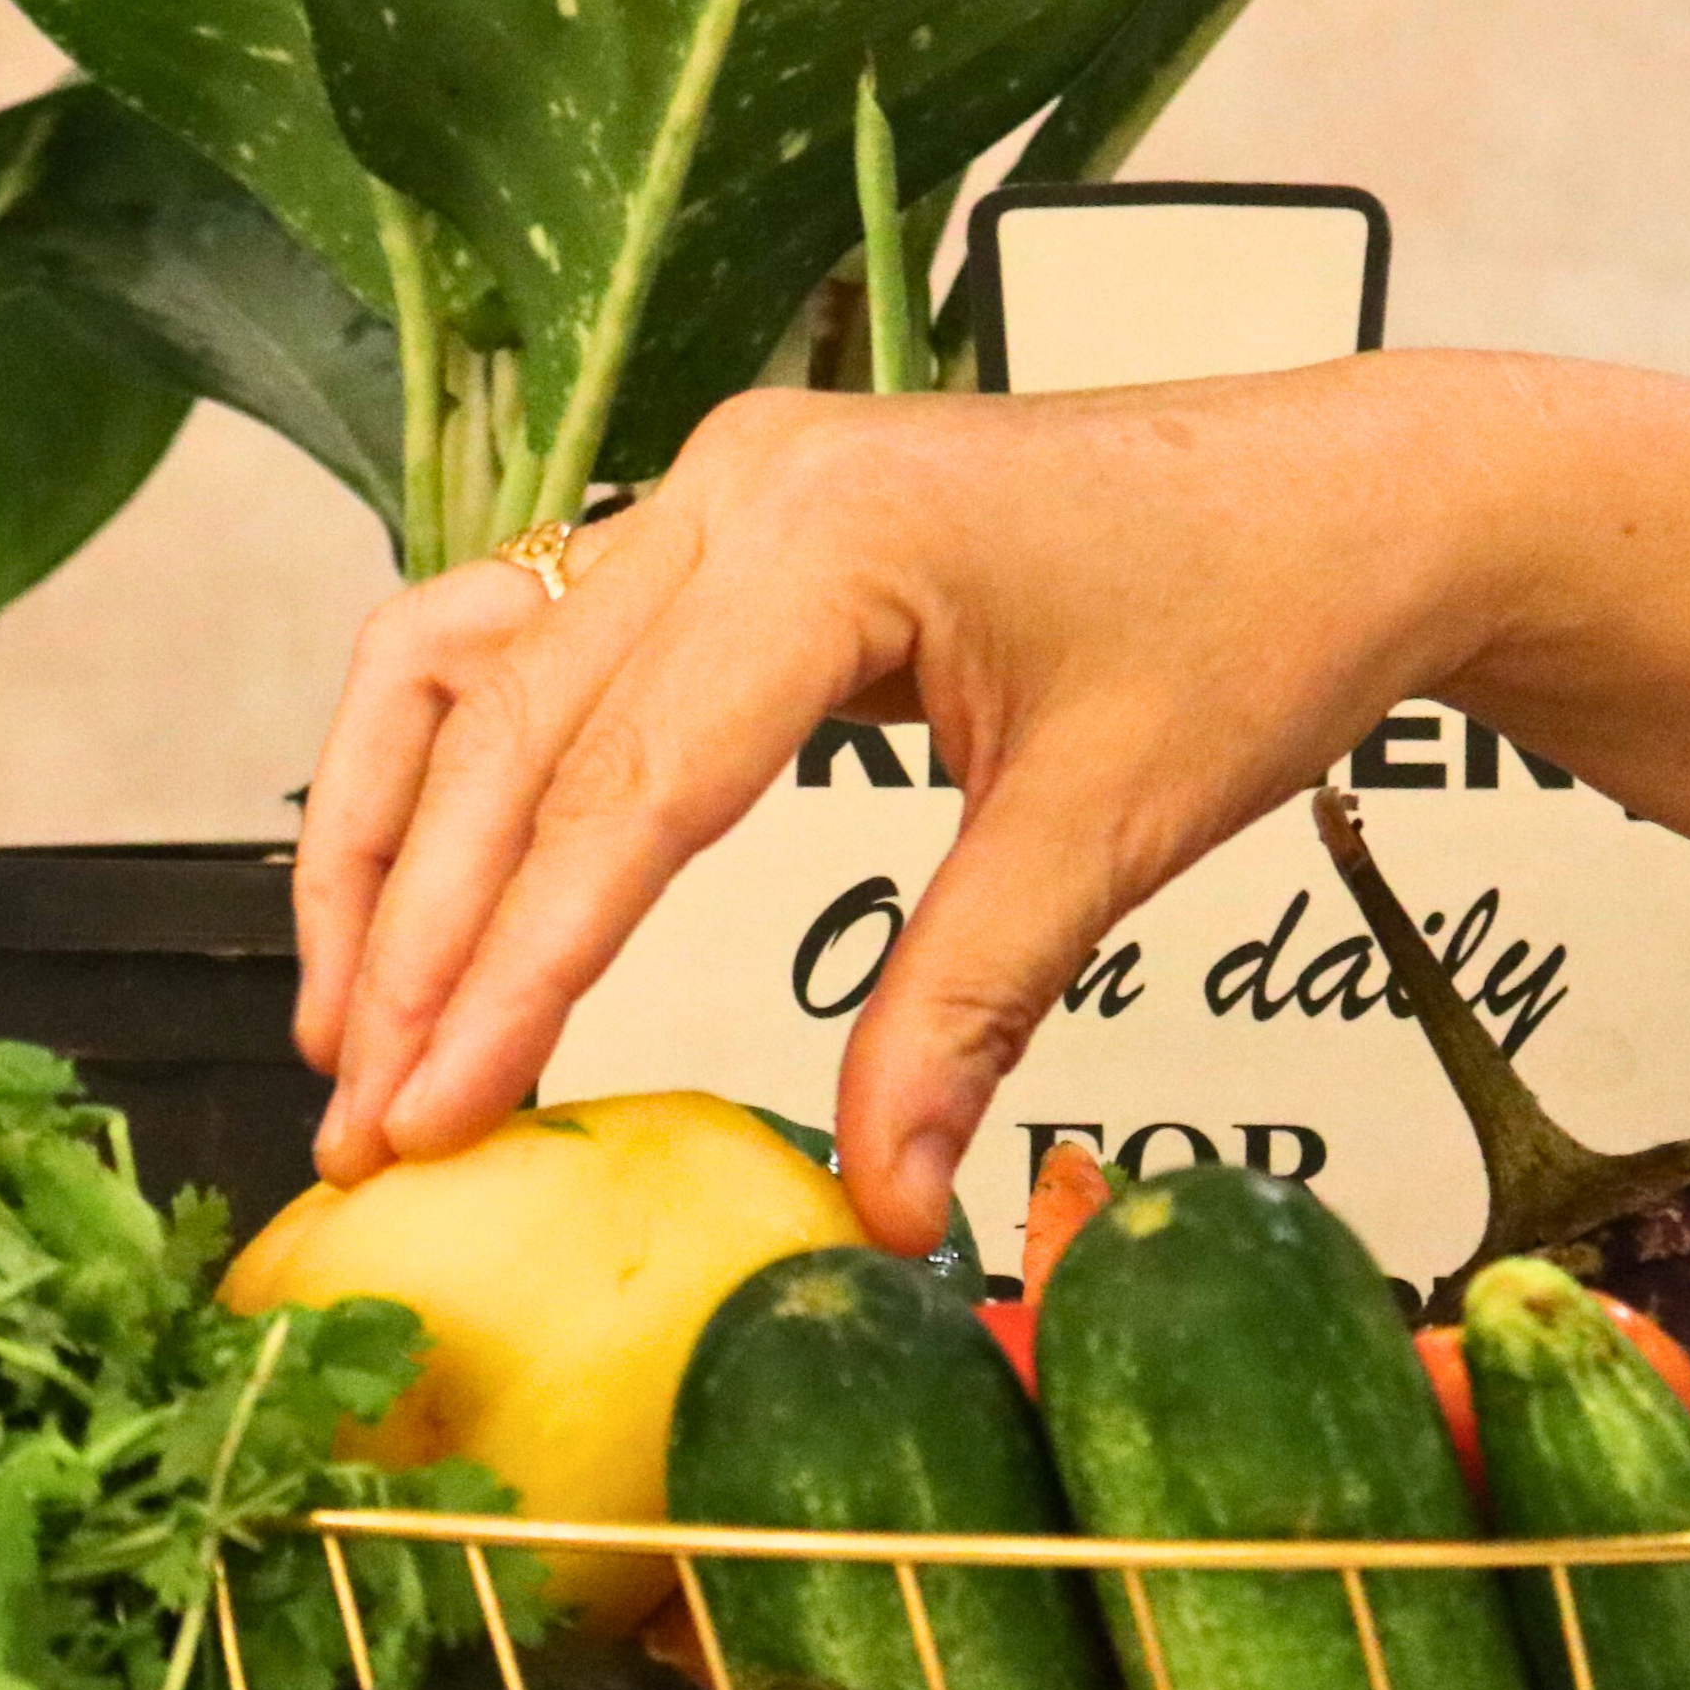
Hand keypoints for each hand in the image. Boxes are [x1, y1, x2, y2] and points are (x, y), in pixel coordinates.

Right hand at [293, 357, 1489, 1254]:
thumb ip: (967, 1009)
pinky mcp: (715, 531)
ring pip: (468, 671)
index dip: (511, 972)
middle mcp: (731, 485)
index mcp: (826, 533)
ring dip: (388, 846)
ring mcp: (708, 493)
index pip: (622, 791)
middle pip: (508, 736)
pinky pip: (523, 639)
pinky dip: (450, 768)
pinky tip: (414, 887)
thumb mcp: (1110, 828)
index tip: (433, 1115)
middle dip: (416, 942)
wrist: (1345, 495)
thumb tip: (879, 1204)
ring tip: (344, 1021)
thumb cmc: (1253, 620)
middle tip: (362, 1123)